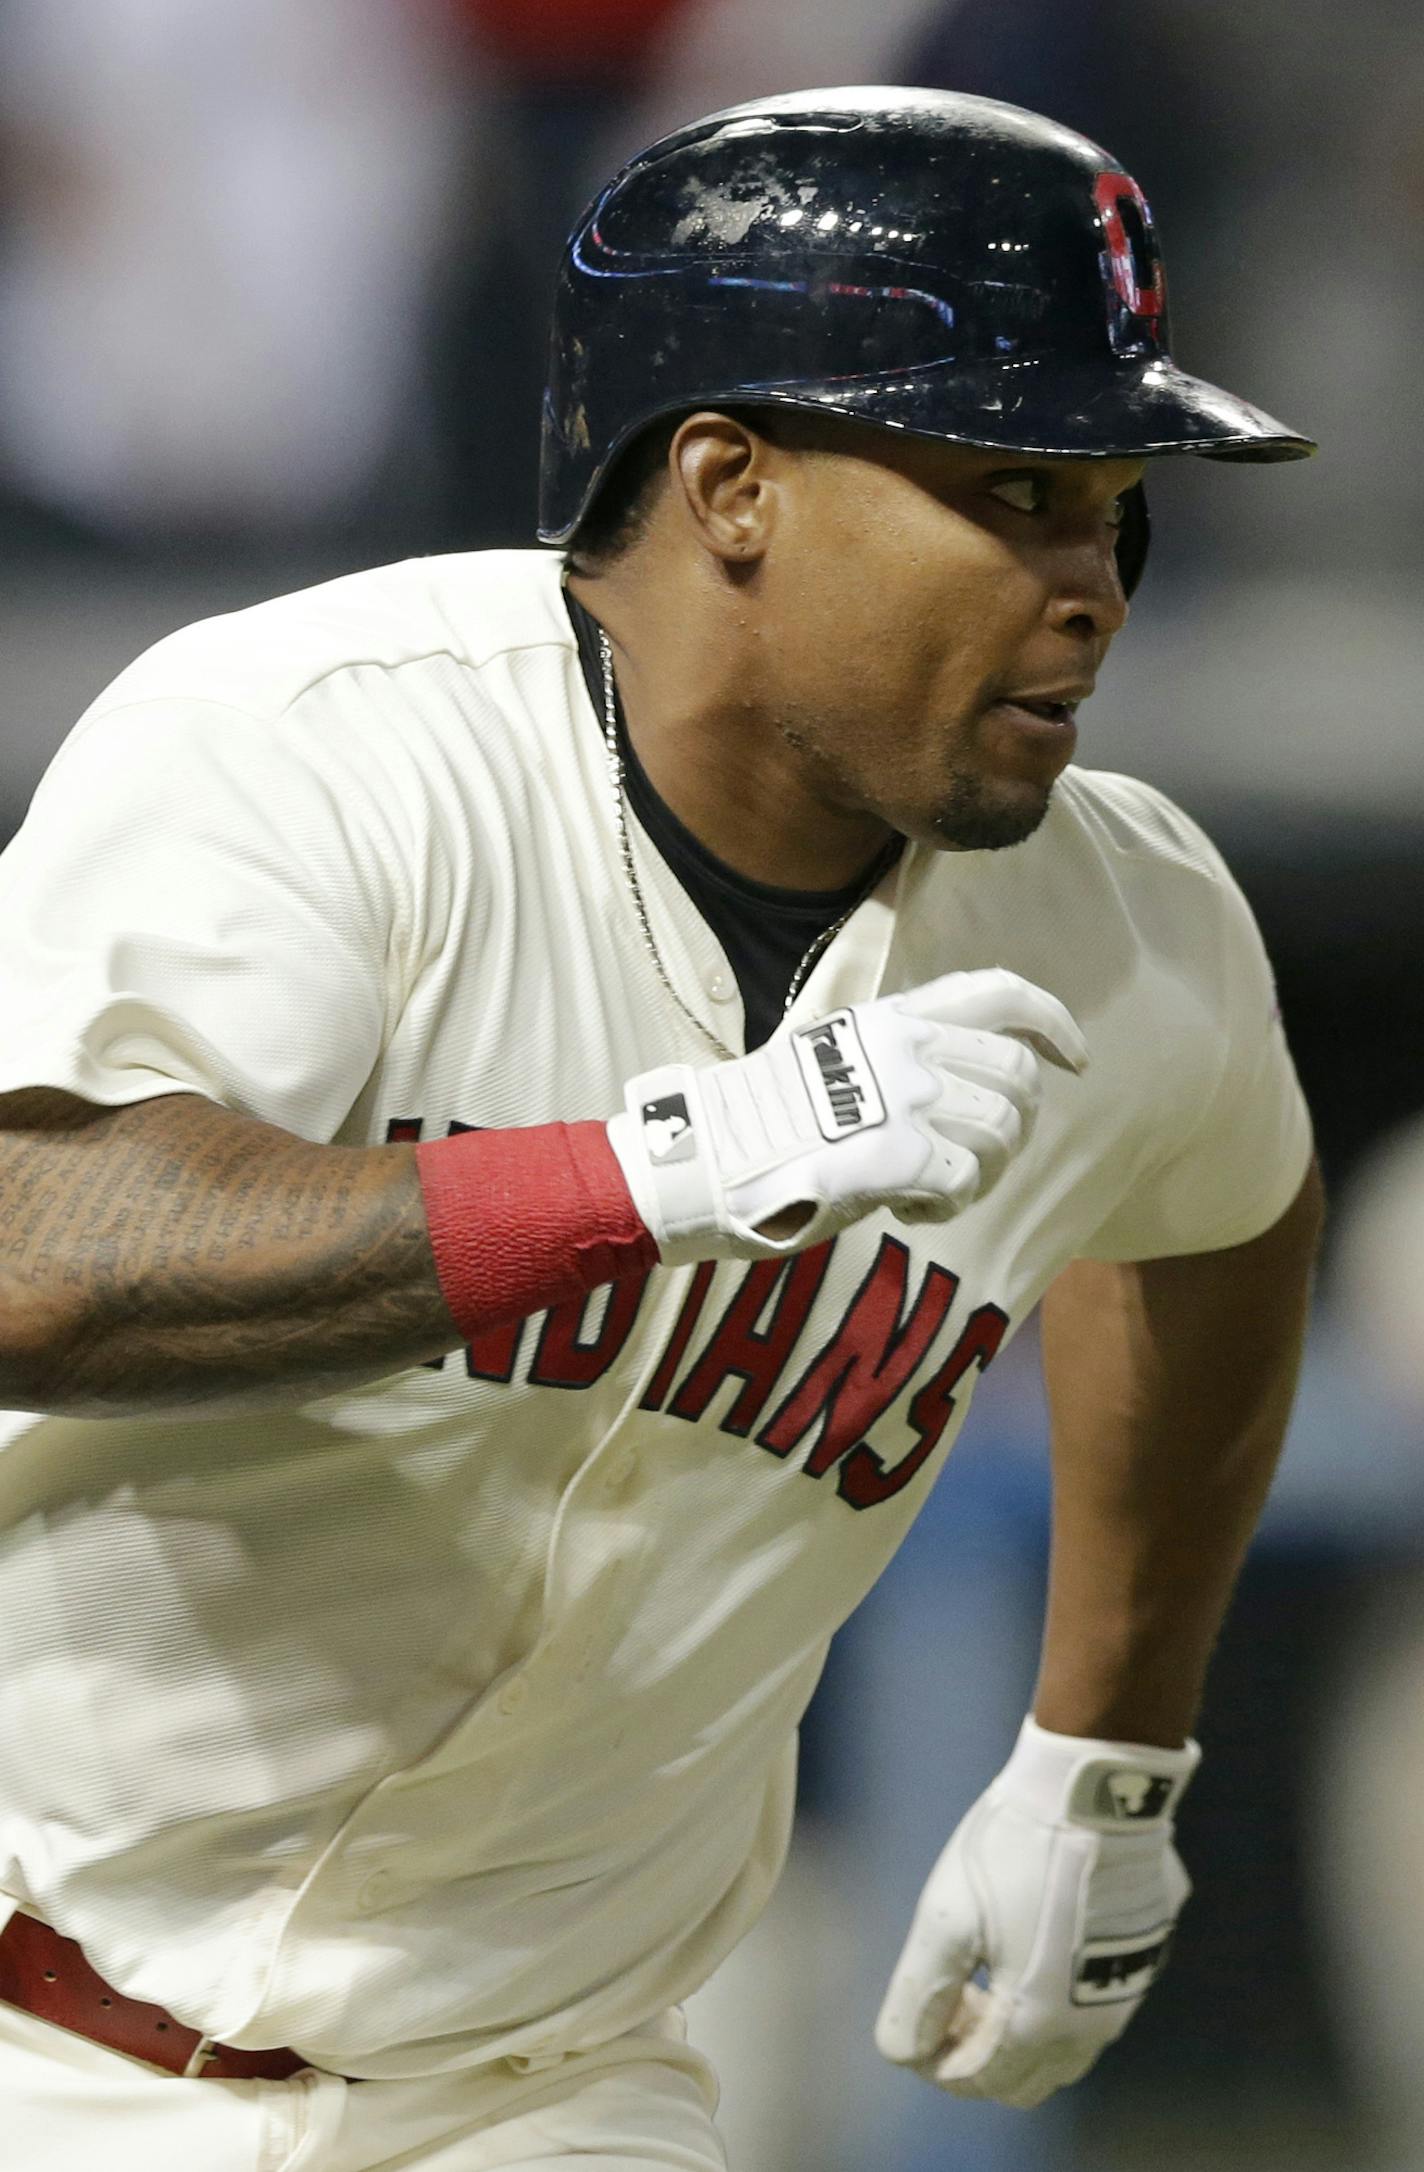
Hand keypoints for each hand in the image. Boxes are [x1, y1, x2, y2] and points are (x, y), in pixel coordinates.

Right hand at [606, 967, 1087, 1265]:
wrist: (704, 1161)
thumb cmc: (764, 1124)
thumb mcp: (834, 1058)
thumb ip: (900, 1060)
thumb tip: (970, 1088)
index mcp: (891, 1016)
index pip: (1000, 993)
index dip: (1053, 1024)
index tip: (1076, 1061)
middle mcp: (904, 1046)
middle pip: (1017, 1073)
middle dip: (1015, 1124)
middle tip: (977, 1161)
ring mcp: (903, 1098)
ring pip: (1003, 1130)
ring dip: (983, 1170)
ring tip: (932, 1187)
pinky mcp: (895, 1154)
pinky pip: (967, 1180)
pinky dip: (949, 1203)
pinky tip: (910, 1207)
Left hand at [874, 1718, 1199, 2108]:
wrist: (1099, 1790)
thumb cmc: (1016, 1850)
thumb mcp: (946, 1920)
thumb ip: (919, 1998)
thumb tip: (906, 2053)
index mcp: (1040, 2025)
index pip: (977, 2080)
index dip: (935, 2058)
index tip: (917, 2020)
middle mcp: (1093, 2025)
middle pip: (1024, 2078)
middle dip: (977, 2053)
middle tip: (952, 1999)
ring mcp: (1128, 1990)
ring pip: (1066, 2048)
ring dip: (1018, 2031)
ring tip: (987, 1972)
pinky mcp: (1147, 1952)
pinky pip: (1098, 2001)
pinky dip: (1058, 1999)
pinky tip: (1034, 1941)